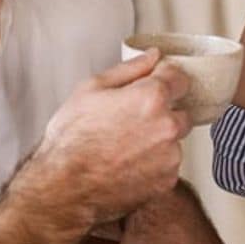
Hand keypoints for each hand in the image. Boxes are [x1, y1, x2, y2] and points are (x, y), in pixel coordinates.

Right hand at [34, 50, 191, 223]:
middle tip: (131, 122)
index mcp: (151, 98)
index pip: (180, 77)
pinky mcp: (167, 181)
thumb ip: (129, 69)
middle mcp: (167, 126)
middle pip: (181, 111)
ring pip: (174, 141)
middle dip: (163, 113)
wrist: (64, 187)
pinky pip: (168, 165)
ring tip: (125, 147)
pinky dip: (155, 164)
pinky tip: (128, 164)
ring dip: (159, 140)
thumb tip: (153, 56)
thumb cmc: (71, 140)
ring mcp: (170, 156)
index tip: (153, 86)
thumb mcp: (90, 89)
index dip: (164, 80)